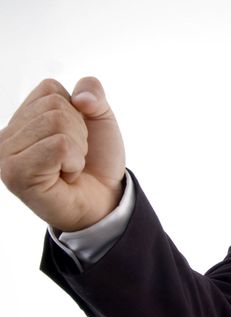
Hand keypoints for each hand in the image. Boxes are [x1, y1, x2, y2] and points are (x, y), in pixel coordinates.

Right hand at [0, 77, 124, 231]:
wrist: (106, 198)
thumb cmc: (98, 160)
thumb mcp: (102, 117)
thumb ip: (92, 91)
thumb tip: (80, 97)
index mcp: (23, 117)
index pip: (50, 88)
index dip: (77, 112)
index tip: (75, 137)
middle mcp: (7, 135)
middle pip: (54, 106)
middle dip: (79, 131)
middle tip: (74, 156)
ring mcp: (7, 155)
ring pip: (56, 123)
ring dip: (78, 148)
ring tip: (69, 167)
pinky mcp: (16, 174)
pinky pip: (58, 146)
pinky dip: (74, 161)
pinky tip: (66, 176)